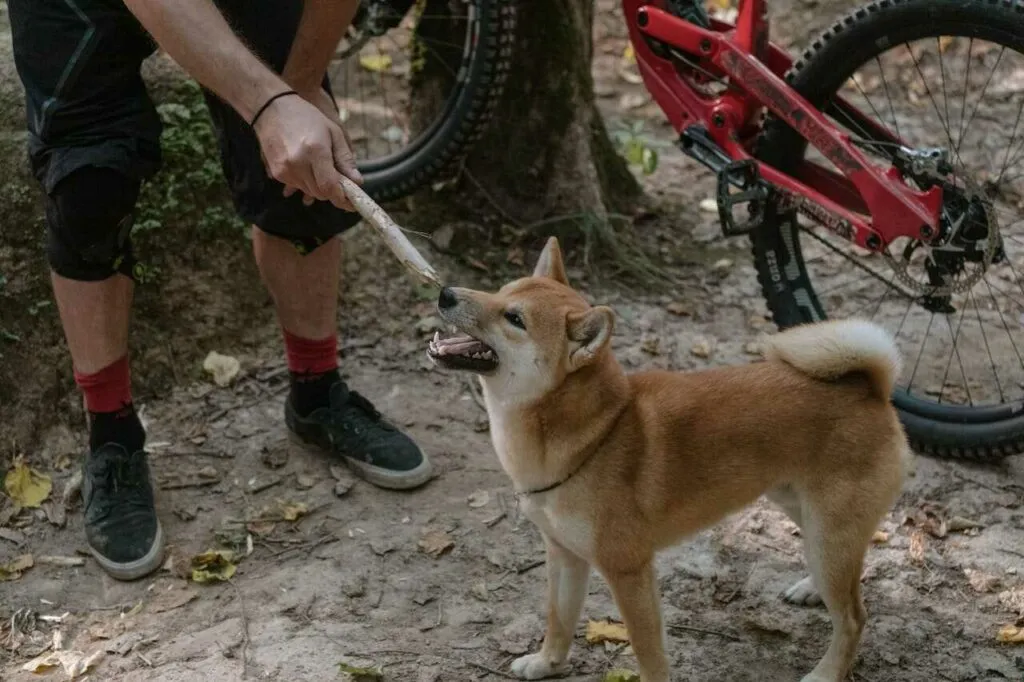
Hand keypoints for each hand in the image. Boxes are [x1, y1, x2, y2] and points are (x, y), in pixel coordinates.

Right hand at [285, 88, 360, 205]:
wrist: (271, 109)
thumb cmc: (306, 117)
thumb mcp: (333, 132)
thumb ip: (345, 159)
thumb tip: (358, 182)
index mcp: (315, 151)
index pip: (330, 187)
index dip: (343, 198)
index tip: (352, 203)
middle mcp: (298, 164)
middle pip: (321, 193)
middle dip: (332, 191)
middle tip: (340, 181)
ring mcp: (285, 170)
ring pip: (309, 191)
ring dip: (319, 186)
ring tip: (320, 167)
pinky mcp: (277, 173)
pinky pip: (297, 186)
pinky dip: (306, 181)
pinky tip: (306, 165)